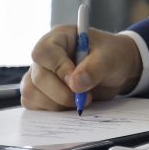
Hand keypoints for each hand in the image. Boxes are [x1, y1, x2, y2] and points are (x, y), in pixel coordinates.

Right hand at [21, 26, 142, 110]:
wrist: (117, 70)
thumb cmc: (112, 56)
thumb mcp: (110, 58)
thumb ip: (95, 68)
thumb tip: (75, 84)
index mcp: (59, 38)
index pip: (44, 52)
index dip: (58, 68)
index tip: (76, 81)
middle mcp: (45, 56)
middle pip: (38, 77)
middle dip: (62, 93)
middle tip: (85, 98)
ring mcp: (40, 75)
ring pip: (32, 94)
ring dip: (57, 104)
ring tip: (81, 101)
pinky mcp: (40, 93)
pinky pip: (35, 105)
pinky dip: (53, 111)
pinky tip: (71, 106)